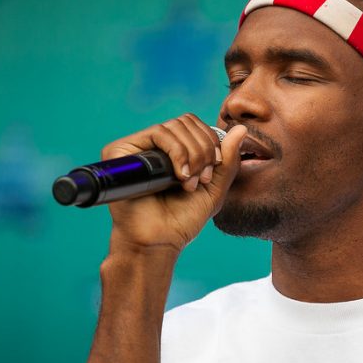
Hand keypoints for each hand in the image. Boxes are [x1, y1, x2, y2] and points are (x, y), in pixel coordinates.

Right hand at [101, 113, 246, 253]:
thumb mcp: (214, 188)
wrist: (159, 241)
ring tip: (189, 182)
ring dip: (192, 155)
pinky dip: (177, 152)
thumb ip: (228, 160)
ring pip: (174, 126)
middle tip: (202, 179)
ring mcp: (136, 147)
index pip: (195, 125)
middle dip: (203, 150)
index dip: (210, 142)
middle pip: (186, 122)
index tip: (212, 171)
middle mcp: (153, 146)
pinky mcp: (121, 151)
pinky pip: (157, 133)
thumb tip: (241, 129)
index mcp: (172, 150)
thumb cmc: (182, 220)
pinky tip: (179, 176)